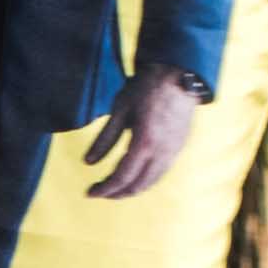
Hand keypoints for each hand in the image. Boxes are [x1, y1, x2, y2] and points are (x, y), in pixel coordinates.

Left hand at [79, 68, 206, 201]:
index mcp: (145, 143)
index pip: (122, 177)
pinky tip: (132, 174)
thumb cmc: (147, 88)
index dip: (104, 189)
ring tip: (113, 186)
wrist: (180, 74)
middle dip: (116, 193)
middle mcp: (162, 152)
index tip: (89, 192)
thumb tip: (88, 163)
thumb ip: (104, 139)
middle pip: (137, 185)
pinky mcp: (179, 147)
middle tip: (98, 191)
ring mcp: (174, 151)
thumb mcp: (120, 110)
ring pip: (151, 182)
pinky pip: (161, 172)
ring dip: (131, 188)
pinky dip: (144, 179)